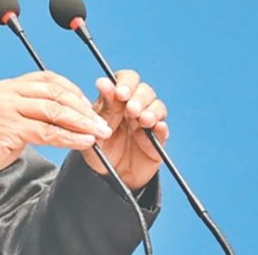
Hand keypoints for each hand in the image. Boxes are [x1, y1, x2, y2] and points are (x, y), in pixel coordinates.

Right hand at [0, 71, 112, 183]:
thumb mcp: (7, 117)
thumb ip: (29, 111)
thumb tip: (61, 116)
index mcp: (9, 86)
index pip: (49, 79)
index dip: (72, 90)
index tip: (87, 104)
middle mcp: (9, 92)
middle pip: (56, 93)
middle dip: (82, 107)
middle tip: (102, 121)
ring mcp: (9, 108)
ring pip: (55, 111)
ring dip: (81, 123)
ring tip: (99, 133)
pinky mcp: (10, 128)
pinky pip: (48, 131)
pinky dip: (70, 137)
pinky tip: (84, 142)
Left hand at [81, 70, 168, 189]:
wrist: (109, 177)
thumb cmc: (99, 149)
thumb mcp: (94, 130)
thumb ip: (100, 108)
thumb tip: (103, 82)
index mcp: (116, 101)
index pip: (125, 80)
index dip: (125, 82)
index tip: (120, 93)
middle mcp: (133, 107)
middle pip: (144, 90)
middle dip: (139, 97)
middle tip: (131, 109)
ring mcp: (147, 122)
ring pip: (157, 106)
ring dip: (152, 110)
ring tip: (143, 120)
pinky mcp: (157, 139)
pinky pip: (164, 129)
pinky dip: (161, 126)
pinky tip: (155, 128)